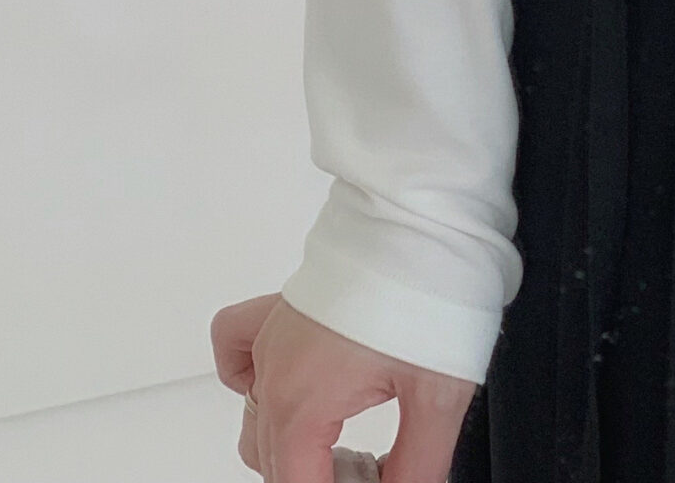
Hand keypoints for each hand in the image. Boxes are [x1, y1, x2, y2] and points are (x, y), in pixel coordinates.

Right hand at [211, 291, 475, 482]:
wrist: (423, 217)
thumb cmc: (429, 291)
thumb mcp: (438, 397)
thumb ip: (417, 464)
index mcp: (303, 403)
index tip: (368, 479)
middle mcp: (275, 373)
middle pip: (274, 461)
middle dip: (316, 474)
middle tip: (366, 468)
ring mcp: (272, 338)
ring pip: (253, 418)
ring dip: (288, 442)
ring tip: (340, 446)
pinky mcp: (280, 309)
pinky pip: (235, 349)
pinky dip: (245, 376)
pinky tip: (285, 384)